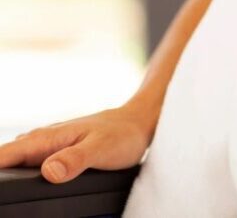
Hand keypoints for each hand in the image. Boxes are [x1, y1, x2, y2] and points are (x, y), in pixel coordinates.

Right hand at [0, 104, 153, 182]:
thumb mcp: (101, 148)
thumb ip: (75, 159)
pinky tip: (29, 184)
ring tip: (10, 193)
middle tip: (4, 198)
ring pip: (16, 162)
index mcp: (45, 139)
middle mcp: (41, 141)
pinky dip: (23, 174)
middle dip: (0, 178)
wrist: (139, 123)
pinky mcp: (55, 154)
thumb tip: (50, 172)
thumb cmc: (123, 133)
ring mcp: (47, 147)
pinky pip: (30, 165)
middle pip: (4, 161)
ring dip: (8, 175)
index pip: (2, 156)